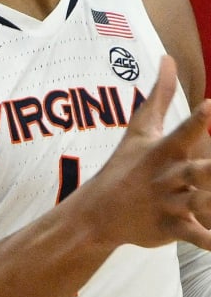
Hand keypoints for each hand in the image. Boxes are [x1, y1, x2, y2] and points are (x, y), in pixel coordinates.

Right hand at [78, 55, 210, 250]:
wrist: (97, 212)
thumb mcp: (140, 129)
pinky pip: (192, 235)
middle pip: (199, 172)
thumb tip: (167, 57)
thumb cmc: (125, 166)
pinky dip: (208, 240)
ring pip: (200, 204)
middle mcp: (168, 177)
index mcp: (164, 151)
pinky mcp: (169, 228)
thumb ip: (159, 95)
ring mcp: (168, 203)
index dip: (199, 119)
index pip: (184, 132)